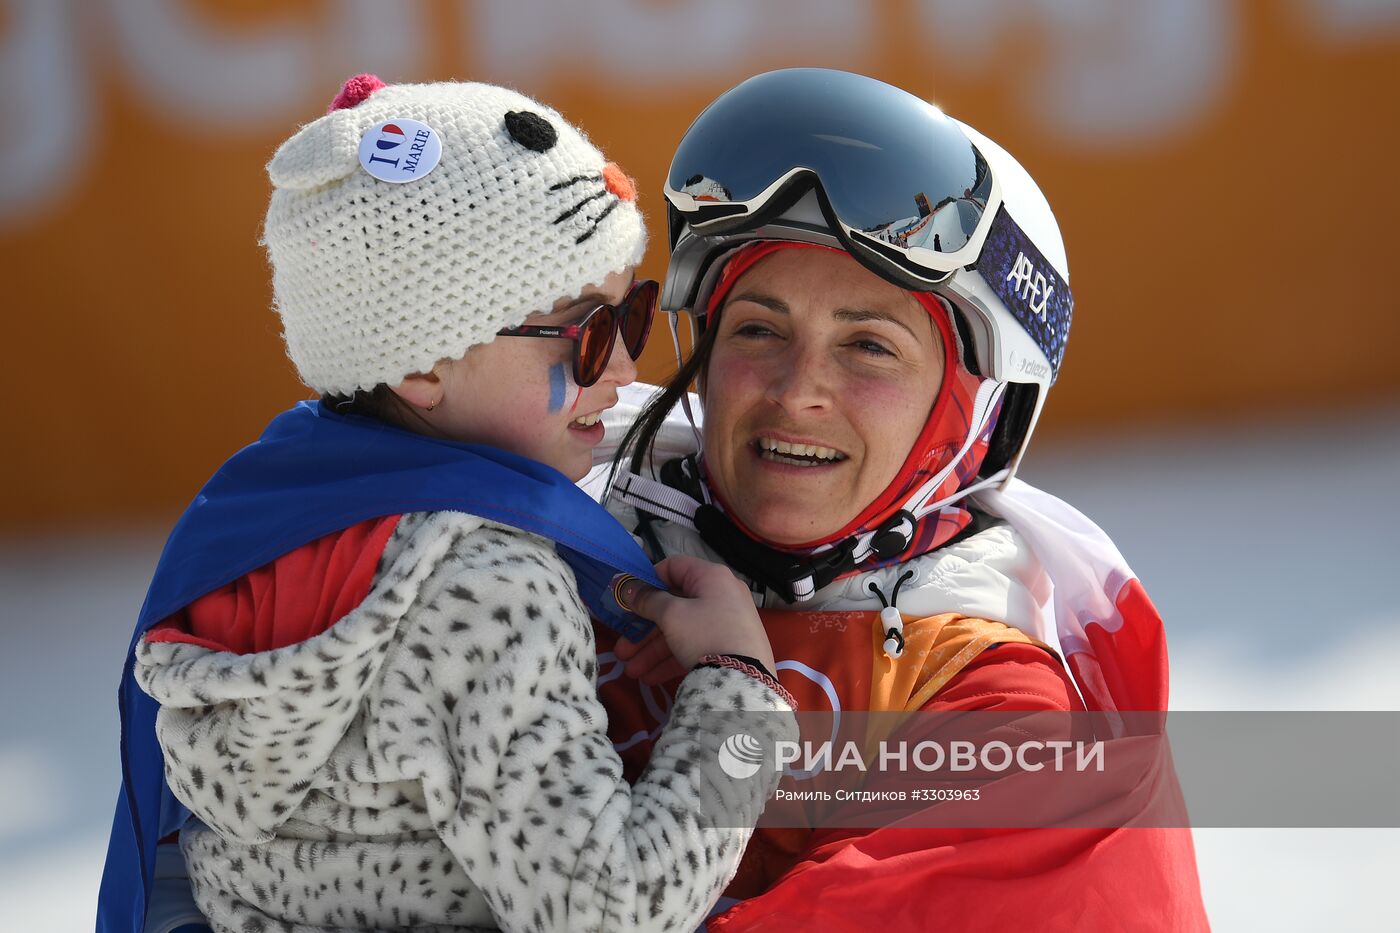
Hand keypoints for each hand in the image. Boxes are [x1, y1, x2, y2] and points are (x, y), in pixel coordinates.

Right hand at [613, 555, 774, 672]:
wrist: (743, 679)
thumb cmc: (705, 635)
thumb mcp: (671, 615)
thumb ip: (647, 600)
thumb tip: (626, 586)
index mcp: (711, 577)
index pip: (673, 567)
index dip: (648, 581)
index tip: (629, 600)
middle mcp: (721, 595)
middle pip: (673, 606)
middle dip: (644, 630)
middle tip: (622, 649)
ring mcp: (726, 623)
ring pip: (681, 631)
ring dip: (652, 650)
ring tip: (631, 672)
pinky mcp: (728, 647)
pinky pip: (694, 646)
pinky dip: (672, 659)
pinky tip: (650, 678)